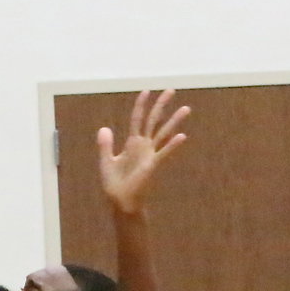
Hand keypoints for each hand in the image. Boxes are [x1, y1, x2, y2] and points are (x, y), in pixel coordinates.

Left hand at [97, 90, 189, 214]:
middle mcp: (143, 145)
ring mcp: (149, 154)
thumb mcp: (106, 161)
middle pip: (154, 120)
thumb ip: (105, 145)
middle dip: (161, 105)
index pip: (137, 119)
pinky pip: (164, 153)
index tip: (146, 91)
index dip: (141, 105)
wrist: (120, 200)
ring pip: (163, 133)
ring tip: (186, 108)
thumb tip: (104, 128)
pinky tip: (182, 136)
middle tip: (171, 90)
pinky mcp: (152, 165)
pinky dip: (172, 145)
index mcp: (132, 143)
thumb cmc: (115, 183)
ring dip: (174, 121)